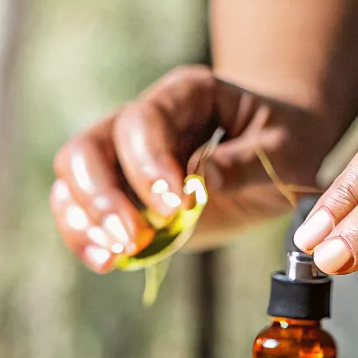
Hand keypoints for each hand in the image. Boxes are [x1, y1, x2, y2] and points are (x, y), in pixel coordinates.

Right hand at [50, 66, 326, 272]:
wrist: (277, 157)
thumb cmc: (283, 145)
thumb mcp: (285, 151)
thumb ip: (245, 163)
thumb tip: (202, 182)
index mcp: (184, 95)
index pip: (142, 120)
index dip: (148, 164)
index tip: (176, 208)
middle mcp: (141, 119)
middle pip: (89, 146)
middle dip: (105, 197)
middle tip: (133, 238)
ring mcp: (122, 156)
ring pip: (72, 177)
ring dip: (86, 220)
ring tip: (116, 254)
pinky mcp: (119, 193)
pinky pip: (78, 210)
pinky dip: (84, 238)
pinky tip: (107, 262)